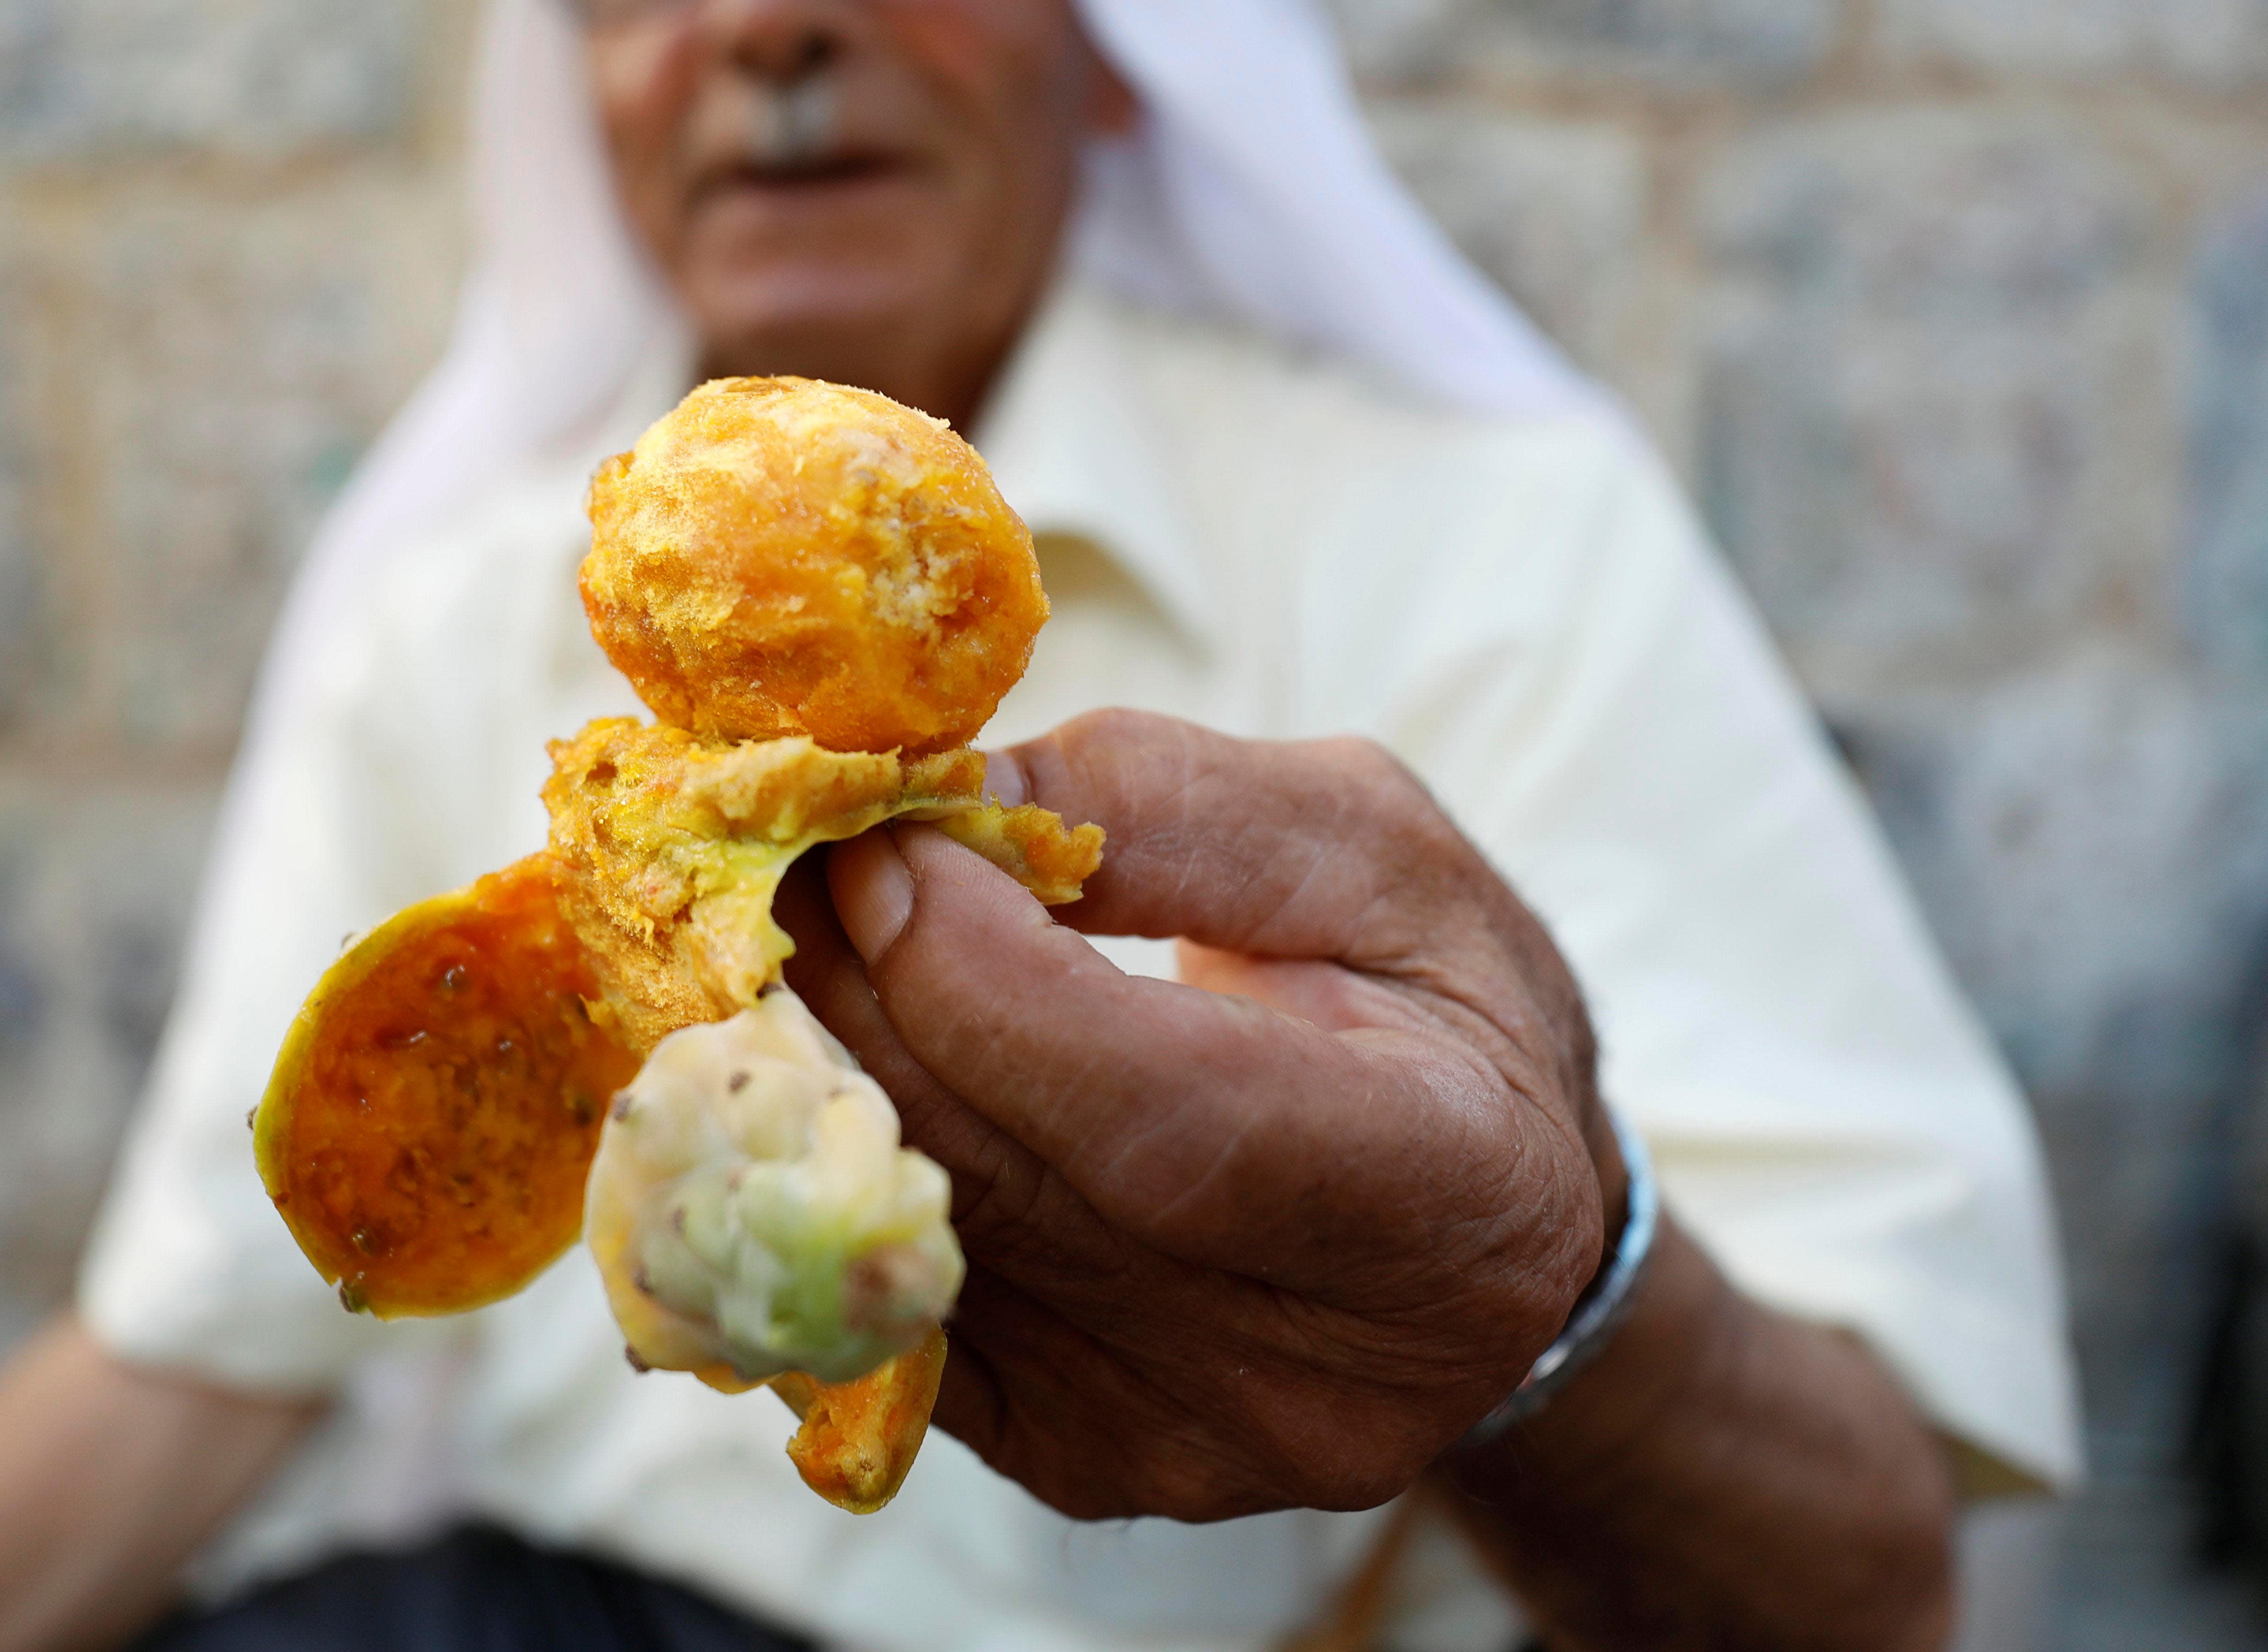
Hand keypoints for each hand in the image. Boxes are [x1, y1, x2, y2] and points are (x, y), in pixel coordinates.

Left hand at [778, 707, 1622, 1521]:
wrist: (1482, 1227)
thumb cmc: (1437, 1002)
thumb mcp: (1369, 848)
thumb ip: (1166, 808)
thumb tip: (938, 801)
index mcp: (1438, 1189)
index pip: (1149, 1109)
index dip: (974, 966)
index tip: (881, 837)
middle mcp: (1312, 1367)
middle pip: (1001, 1173)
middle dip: (859, 988)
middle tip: (785, 853)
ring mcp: (1182, 1441)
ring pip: (914, 1239)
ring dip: (813, 1073)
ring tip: (795, 941)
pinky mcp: (1078, 1466)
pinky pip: (886, 1307)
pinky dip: (831, 1173)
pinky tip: (824, 1070)